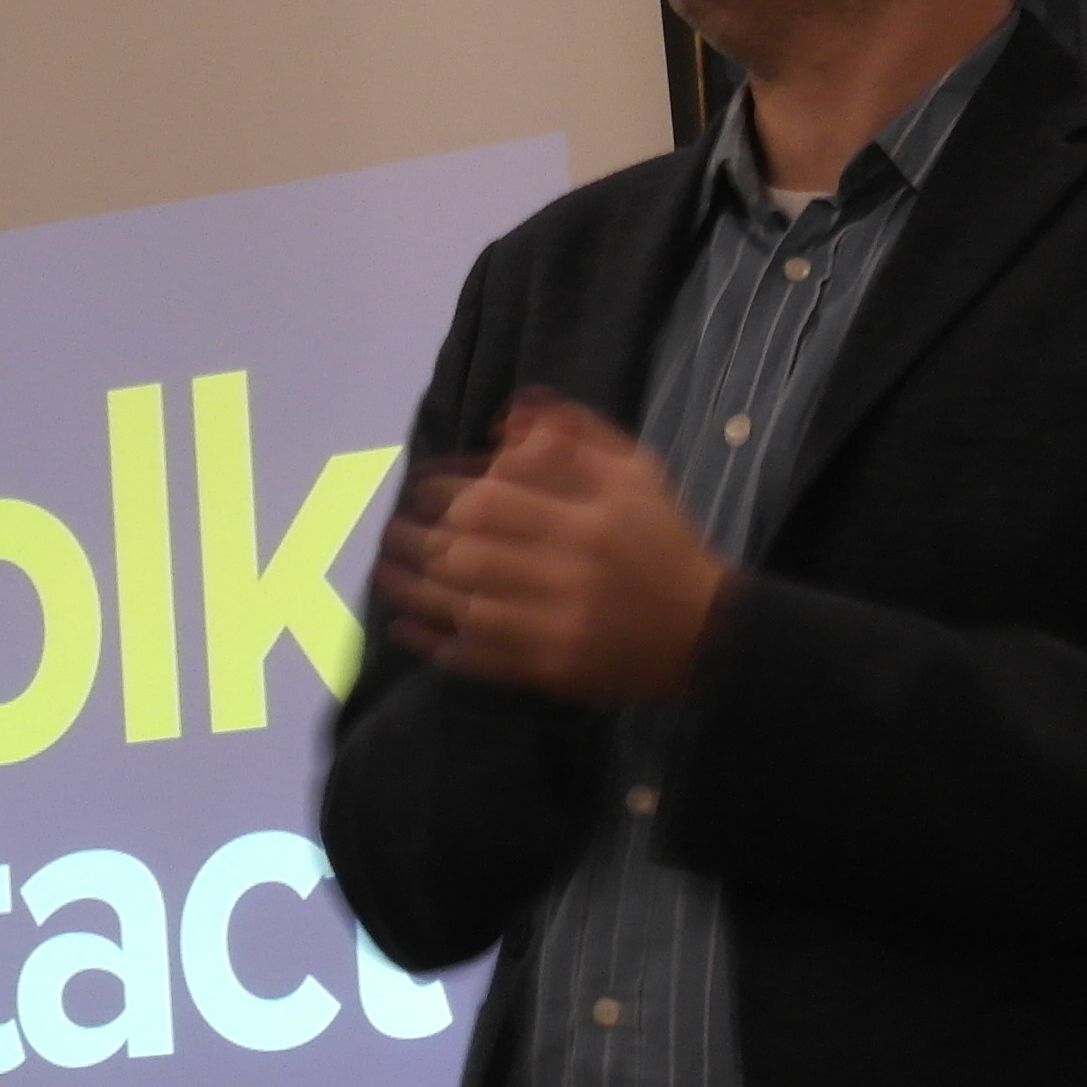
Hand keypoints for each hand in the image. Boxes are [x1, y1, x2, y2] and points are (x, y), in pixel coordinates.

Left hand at [373, 392, 733, 704]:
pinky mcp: (547, 671)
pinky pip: (477, 658)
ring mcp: (554, 628)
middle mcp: (567, 574)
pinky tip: (402, 626)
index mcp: (587, 520)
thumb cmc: (664, 542)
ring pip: (461, 606)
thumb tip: (509, 415)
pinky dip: (434, 643)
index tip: (418, 487)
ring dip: (411, 588)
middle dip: (416, 539)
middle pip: (466, 554)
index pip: (491, 501)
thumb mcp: (637, 474)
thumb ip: (577, 436)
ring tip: (382, 568)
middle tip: (391, 528)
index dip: (442, 492)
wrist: (704, 633)